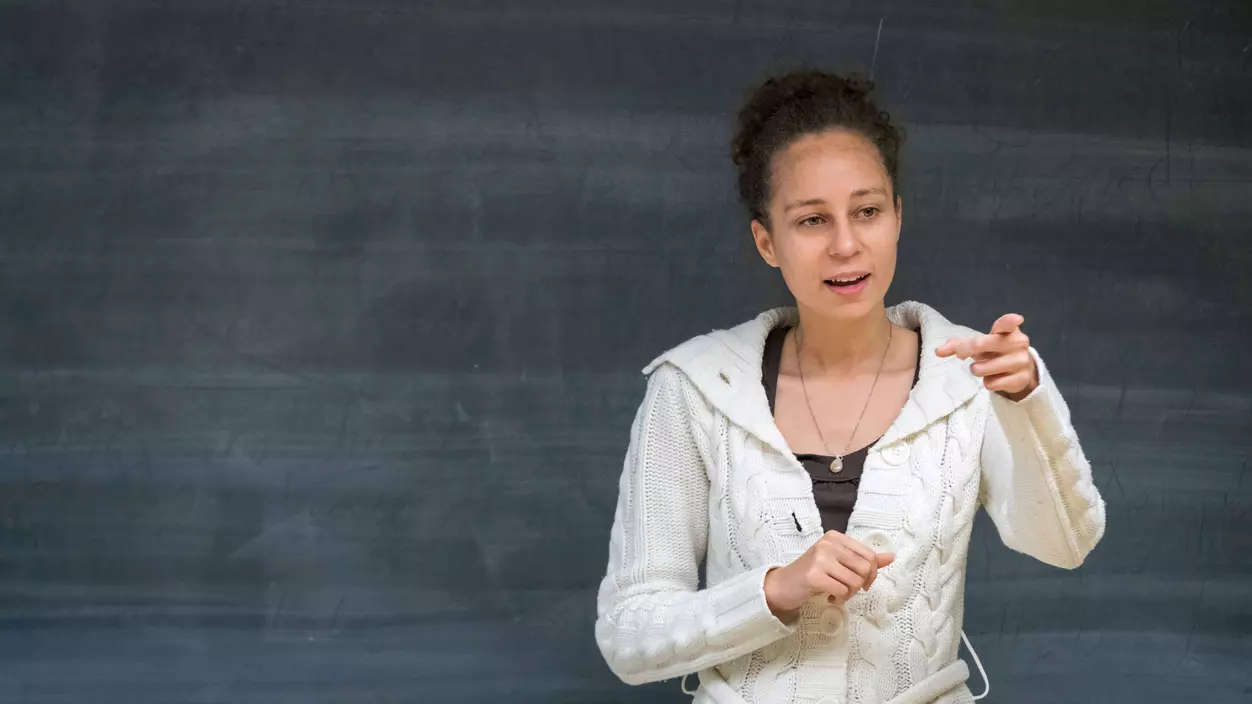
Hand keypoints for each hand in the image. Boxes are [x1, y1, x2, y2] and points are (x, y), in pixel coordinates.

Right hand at [763, 531, 894, 618]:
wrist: (783, 585)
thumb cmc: (813, 573)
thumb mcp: (839, 561)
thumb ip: (864, 559)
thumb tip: (891, 557)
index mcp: (835, 537)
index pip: (869, 555)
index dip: (872, 573)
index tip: (862, 583)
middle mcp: (828, 544)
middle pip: (865, 568)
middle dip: (860, 585)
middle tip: (847, 590)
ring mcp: (820, 558)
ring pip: (855, 581)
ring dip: (850, 594)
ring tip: (837, 593)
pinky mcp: (814, 575)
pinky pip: (842, 591)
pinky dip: (840, 598)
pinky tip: (829, 597)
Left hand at [936, 313, 1039, 400]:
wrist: (1020, 370)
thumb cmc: (995, 351)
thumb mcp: (980, 344)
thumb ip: (959, 344)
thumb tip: (938, 351)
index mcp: (1008, 330)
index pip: (1008, 324)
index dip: (1010, 321)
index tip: (1015, 319)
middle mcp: (1018, 343)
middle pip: (980, 344)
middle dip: (964, 350)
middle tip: (960, 355)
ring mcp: (1021, 361)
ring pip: (981, 368)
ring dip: (977, 370)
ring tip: (985, 367)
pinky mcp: (1022, 379)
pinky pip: (991, 384)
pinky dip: (989, 383)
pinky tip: (996, 378)